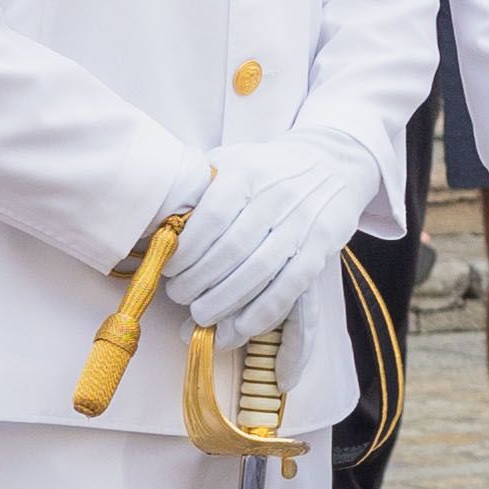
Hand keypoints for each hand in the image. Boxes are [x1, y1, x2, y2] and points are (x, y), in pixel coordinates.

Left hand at [166, 135, 377, 345]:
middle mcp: (275, 196)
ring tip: (200, 314)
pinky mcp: (320, 249)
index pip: (210, 217)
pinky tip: (236, 327)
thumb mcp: (231, 160)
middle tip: (179, 295)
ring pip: (257, 273)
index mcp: (246, 172)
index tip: (169, 268)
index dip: (185, 250)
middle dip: (196, 282)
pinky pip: (287, 289)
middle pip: (230, 250)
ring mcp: (300, 224)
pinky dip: (259, 314)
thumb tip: (157, 227)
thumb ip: (199, 185)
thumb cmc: (266, 169)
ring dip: (223, 302)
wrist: (331, 163)